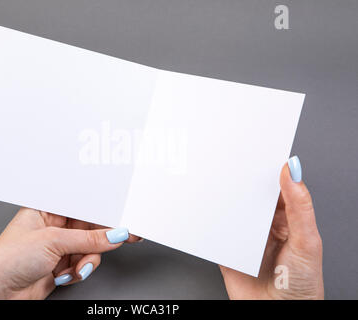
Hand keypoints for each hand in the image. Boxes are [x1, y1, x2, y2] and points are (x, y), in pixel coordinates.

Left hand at [0, 208, 138, 298]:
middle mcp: (53, 226)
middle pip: (88, 227)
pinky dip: (79, 269)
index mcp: (46, 209)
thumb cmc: (7, 259)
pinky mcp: (60, 265)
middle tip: (122, 237)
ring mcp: (57, 246)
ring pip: (89, 247)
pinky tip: (67, 273)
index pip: (82, 206)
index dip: (103, 211)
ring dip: (87, 258)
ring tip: (77, 266)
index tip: (122, 216)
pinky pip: (82, 262)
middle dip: (101, 237)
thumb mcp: (53, 241)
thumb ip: (88, 238)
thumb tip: (113, 234)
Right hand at [220, 156, 323, 298]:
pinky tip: (207, 211)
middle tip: (230, 165)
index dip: (268, 169)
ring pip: (231, 209)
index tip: (257, 153)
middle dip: (241, 181)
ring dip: (223, 199)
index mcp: (287, 218)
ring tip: (216, 184)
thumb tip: (293, 173)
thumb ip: (300, 208)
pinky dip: (209, 220)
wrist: (275, 316)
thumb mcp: (307, 242)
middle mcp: (264, 224)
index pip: (276, 186)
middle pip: (250, 194)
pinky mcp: (227, 247)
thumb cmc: (301, 286)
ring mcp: (244, 235)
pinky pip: (215, 229)